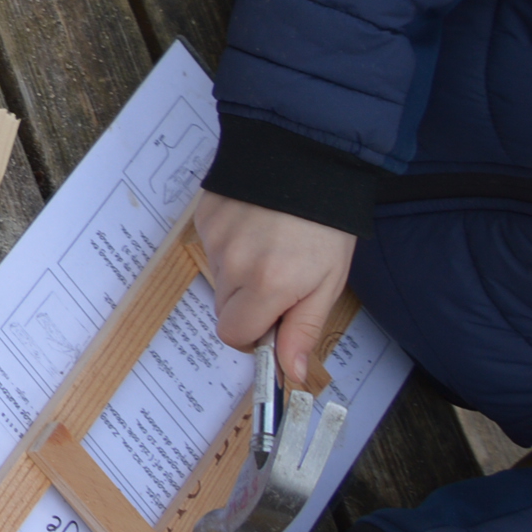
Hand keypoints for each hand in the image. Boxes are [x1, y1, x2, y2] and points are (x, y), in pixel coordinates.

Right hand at [196, 191, 356, 389]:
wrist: (302, 160)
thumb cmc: (325, 226)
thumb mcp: (328, 283)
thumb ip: (303, 329)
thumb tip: (289, 372)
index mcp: (266, 286)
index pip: (234, 334)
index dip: (254, 334)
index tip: (274, 322)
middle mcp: (232, 265)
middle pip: (224, 309)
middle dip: (248, 305)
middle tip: (279, 281)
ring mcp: (214, 240)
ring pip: (219, 279)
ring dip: (239, 275)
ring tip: (270, 246)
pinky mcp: (203, 218)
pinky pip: (211, 249)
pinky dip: (229, 247)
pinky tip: (254, 228)